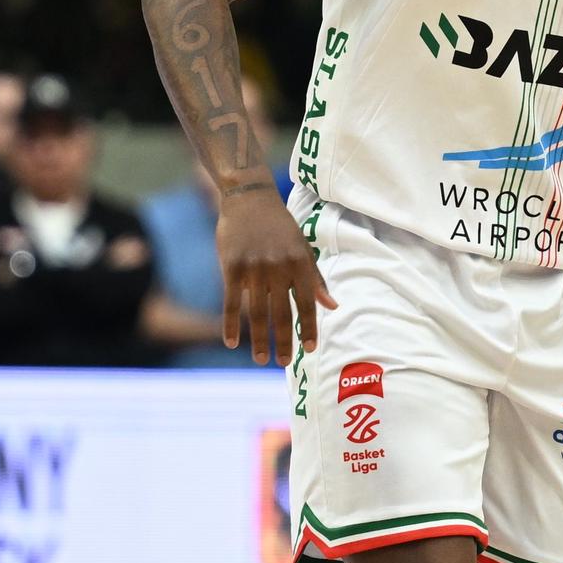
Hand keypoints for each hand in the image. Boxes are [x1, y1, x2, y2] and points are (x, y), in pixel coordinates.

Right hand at [215, 188, 332, 365]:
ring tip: (261, 359)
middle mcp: (278, 267)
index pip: (306, 303)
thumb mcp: (302, 247)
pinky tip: (232, 342)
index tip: (310, 349)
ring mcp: (254, 268)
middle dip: (285, 341)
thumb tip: (332, 306)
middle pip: (282, 313)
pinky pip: (230, 302)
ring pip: (257, 312)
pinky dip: (231, 325)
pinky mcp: (231, 267)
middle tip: (284, 363)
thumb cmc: (279, 225)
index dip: (308, 327)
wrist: (249, 199)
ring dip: (260, 339)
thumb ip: (315, 278)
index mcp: (299, 263)